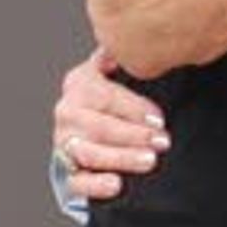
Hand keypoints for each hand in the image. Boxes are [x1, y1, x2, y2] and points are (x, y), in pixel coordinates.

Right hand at [52, 45, 165, 204]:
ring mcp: (65, 143)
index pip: (105, 96)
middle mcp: (68, 114)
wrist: (88, 129)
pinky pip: (77, 182)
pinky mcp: (67, 172)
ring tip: (148, 161)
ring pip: (89, 153)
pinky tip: (116, 184)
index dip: (134, 109)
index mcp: (79, 84)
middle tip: (161, 142)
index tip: (159, 120)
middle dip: (133, 136)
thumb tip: (126, 42)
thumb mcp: (113, 71)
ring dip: (121, 158)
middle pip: (99, 127)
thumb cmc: (109, 100)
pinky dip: (96, 185)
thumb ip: (118, 56)